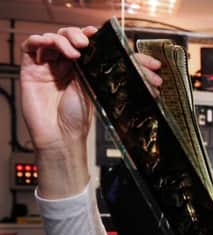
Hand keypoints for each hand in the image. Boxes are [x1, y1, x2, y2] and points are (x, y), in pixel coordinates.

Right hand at [20, 26, 96, 149]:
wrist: (61, 136)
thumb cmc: (76, 119)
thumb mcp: (90, 88)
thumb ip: (89, 66)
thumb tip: (97, 46)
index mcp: (79, 70)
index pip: (81, 44)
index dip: (87, 35)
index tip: (95, 33)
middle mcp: (62, 67)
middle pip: (65, 38)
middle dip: (75, 35)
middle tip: (84, 43)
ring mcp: (45, 68)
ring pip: (49, 39)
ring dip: (61, 39)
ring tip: (73, 51)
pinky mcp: (30, 71)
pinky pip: (30, 47)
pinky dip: (39, 40)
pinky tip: (50, 44)